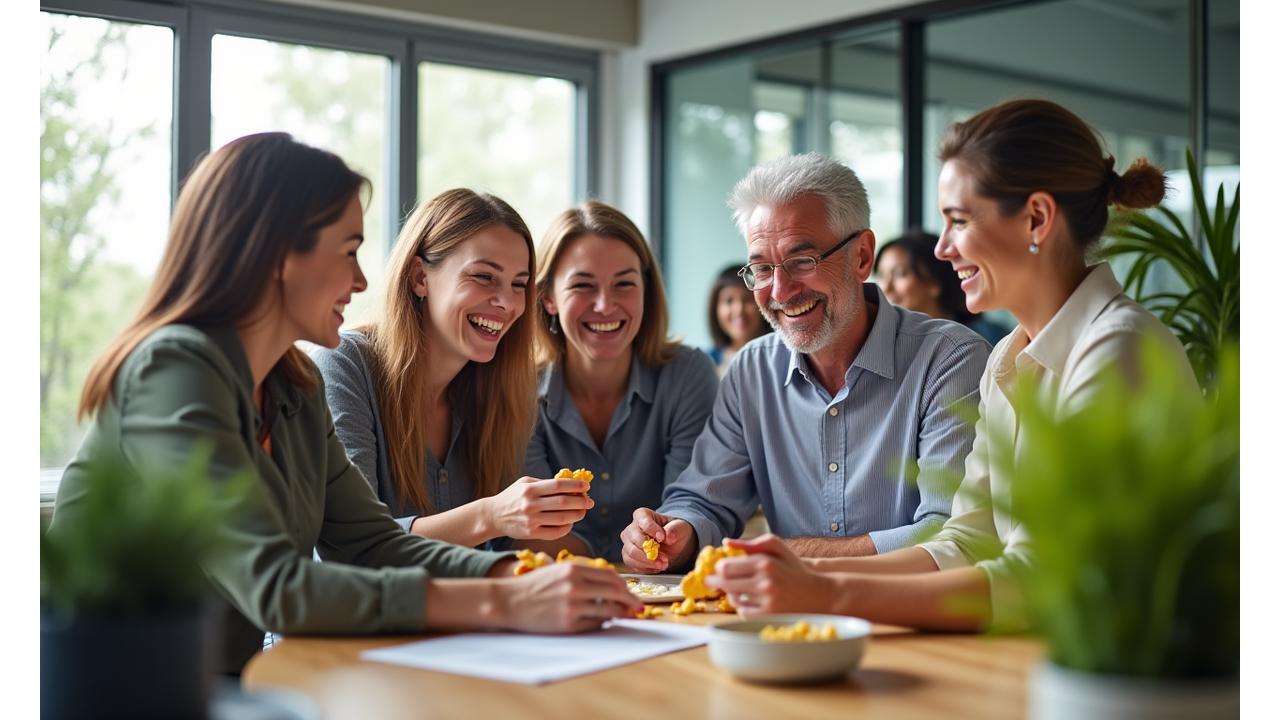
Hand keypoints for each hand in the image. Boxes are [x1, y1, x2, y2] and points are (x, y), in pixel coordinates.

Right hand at [483, 476, 592, 539]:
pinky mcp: (531, 533)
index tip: (587, 486)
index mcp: (530, 489)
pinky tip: (570, 523)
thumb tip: (570, 483)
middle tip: (590, 501)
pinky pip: (555, 532)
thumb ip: (545, 483)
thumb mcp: (524, 483)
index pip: (558, 485)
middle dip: (581, 501)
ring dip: (577, 515)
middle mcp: (531, 504)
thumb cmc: (513, 497)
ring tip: (583, 511)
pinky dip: (567, 528)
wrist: (493, 516)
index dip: (575, 485)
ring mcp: (531, 520)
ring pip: (562, 519)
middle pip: (563, 503)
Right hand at [498, 562, 642, 632]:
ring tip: (625, 617)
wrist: (508, 602)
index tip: (632, 593)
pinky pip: (594, 624)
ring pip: (609, 610)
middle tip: (638, 608)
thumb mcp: (558, 571)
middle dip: (631, 602)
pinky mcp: (568, 624)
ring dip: (620, 614)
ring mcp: (572, 606)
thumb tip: (610, 585)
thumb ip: (582, 575)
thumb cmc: (534, 586)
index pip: (611, 576)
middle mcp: (575, 586)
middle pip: (615, 592)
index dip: (626, 587)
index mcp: (574, 569)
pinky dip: (602, 624)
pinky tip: (602, 623)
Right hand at [619, 508, 695, 572]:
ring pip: (631, 553)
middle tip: (664, 558)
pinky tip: (656, 567)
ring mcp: (628, 543)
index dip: (651, 529)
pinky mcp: (629, 557)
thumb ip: (675, 529)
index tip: (662, 537)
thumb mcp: (681, 528)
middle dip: (649, 551)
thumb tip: (668, 536)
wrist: (674, 546)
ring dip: (647, 561)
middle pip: (634, 539)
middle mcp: (632, 528)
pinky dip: (645, 568)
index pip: (642, 520)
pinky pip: (632, 564)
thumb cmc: (674, 532)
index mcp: (643, 515)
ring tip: (663, 564)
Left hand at [705, 534, 836, 615]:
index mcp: (765, 562)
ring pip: (733, 598)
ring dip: (731, 594)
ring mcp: (766, 601)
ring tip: (734, 589)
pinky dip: (742, 607)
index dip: (718, 568)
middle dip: (715, 581)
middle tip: (711, 581)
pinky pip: (743, 612)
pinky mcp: (769, 616)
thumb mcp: (779, 549)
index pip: (726, 566)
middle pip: (725, 583)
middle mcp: (764, 582)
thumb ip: (753, 543)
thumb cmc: (796, 570)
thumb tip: (726, 542)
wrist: (819, 595)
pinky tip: (747, 600)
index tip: (717, 568)